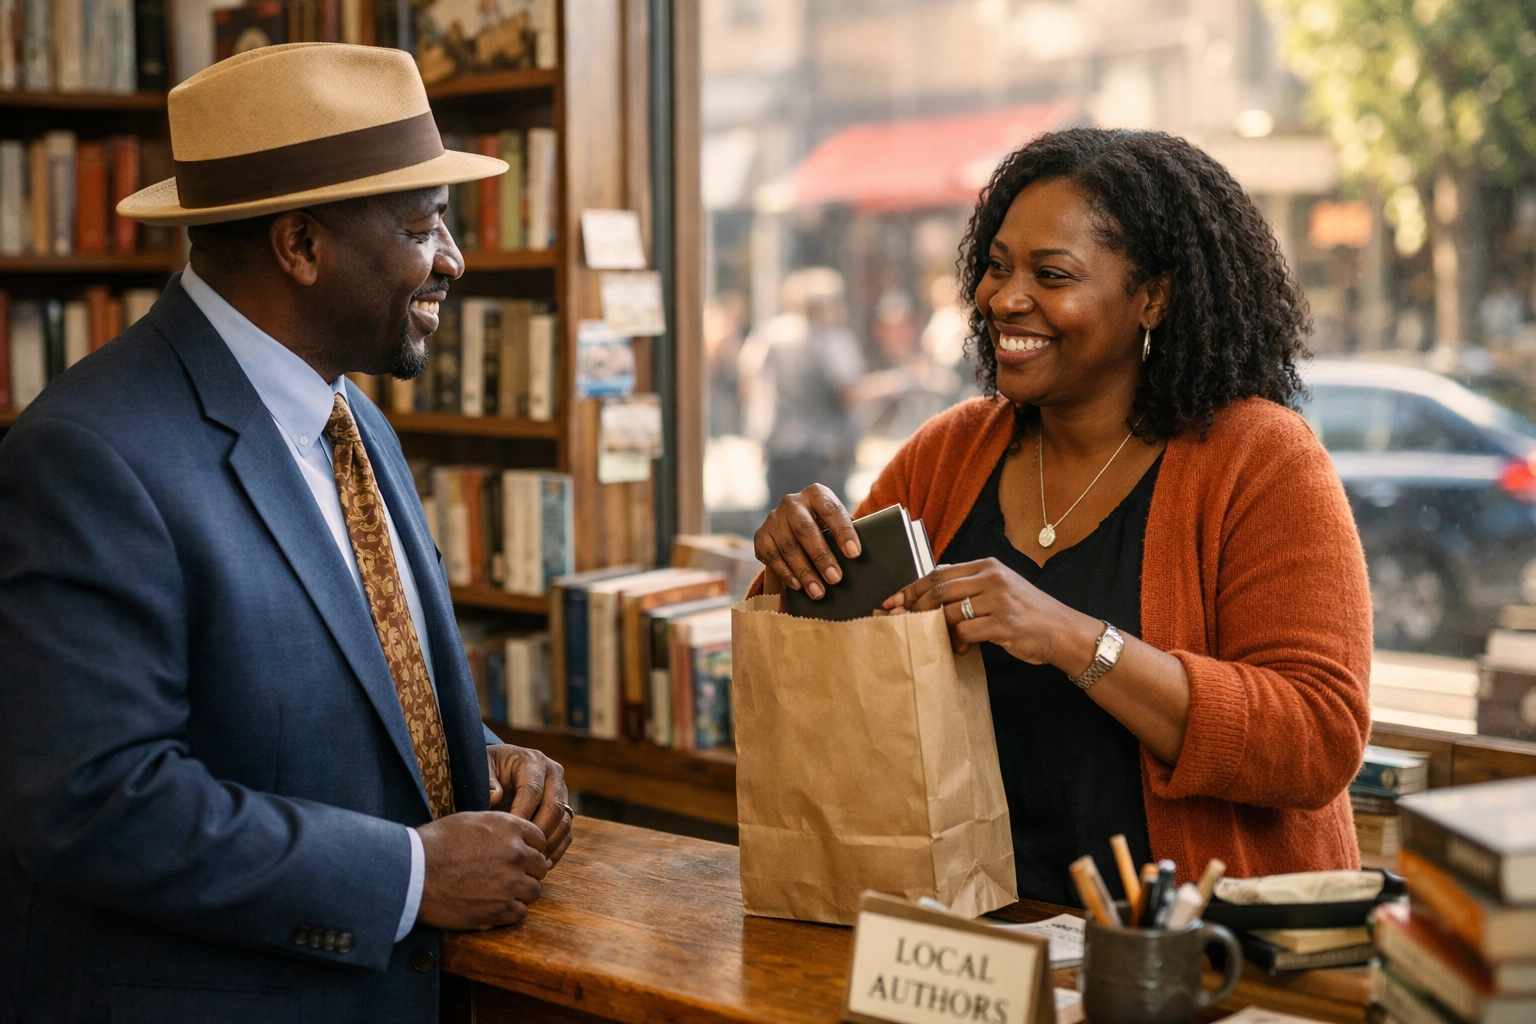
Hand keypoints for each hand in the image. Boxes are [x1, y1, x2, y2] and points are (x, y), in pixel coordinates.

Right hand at [415, 811, 548, 929]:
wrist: (414, 872)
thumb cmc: (435, 843)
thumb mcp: (471, 820)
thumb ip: (499, 827)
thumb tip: (512, 834)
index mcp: (510, 828)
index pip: (540, 840)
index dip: (529, 849)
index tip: (519, 856)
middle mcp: (516, 854)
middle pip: (540, 866)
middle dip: (528, 871)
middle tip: (509, 876)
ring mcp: (510, 884)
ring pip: (534, 891)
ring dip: (521, 892)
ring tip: (500, 892)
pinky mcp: (499, 910)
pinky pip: (520, 913)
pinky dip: (510, 912)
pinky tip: (494, 906)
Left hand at [487, 744, 572, 864]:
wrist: (499, 768)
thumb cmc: (488, 768)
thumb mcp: (482, 767)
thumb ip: (486, 781)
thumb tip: (495, 797)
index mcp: (534, 762)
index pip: (533, 791)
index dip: (521, 815)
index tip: (508, 835)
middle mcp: (553, 774)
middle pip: (554, 808)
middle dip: (538, 833)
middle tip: (521, 852)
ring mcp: (561, 792)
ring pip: (564, 822)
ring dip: (550, 844)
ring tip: (531, 861)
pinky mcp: (564, 809)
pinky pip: (566, 833)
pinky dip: (556, 850)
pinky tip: (540, 863)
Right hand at [753, 483, 860, 598]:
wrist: (792, 526)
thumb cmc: (825, 527)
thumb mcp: (836, 523)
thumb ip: (849, 534)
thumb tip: (869, 559)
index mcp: (817, 494)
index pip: (831, 510)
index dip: (843, 532)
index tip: (855, 554)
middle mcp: (792, 502)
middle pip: (806, 530)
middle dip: (822, 557)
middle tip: (836, 579)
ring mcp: (774, 518)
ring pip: (788, 547)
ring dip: (805, 572)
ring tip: (819, 592)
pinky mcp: (761, 536)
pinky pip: (772, 557)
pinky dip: (785, 573)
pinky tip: (798, 586)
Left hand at [884, 558, 1097, 667]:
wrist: (1063, 631)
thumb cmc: (1027, 613)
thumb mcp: (1000, 589)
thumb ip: (970, 586)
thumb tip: (929, 593)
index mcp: (987, 566)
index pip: (939, 572)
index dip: (912, 587)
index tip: (892, 600)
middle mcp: (992, 578)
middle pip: (939, 589)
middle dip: (913, 606)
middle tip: (897, 620)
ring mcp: (999, 599)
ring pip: (949, 610)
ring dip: (936, 628)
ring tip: (933, 639)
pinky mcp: (1005, 623)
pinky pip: (966, 631)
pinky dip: (956, 641)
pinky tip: (960, 648)